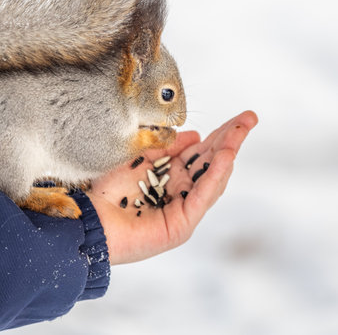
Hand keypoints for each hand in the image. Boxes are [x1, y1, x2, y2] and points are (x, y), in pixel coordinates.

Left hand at [87, 111, 257, 264]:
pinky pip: (203, 197)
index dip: (221, 133)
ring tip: (239, 131)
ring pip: (213, 178)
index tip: (239, 117)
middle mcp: (181, 190)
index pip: (202, 151)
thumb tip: (194, 135)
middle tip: (250, 117)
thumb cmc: (109, 187)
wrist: (89, 216)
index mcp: (172, 174)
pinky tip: (227, 156)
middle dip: (232, 138)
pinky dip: (216, 176)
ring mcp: (184, 208)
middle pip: (213, 161)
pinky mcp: (182, 224)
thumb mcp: (141, 156)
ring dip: (227, 153)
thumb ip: (167, 147)